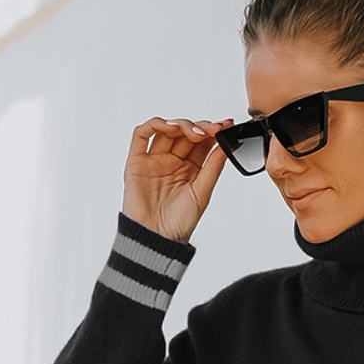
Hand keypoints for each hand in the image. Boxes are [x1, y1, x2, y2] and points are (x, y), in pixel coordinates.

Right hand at [122, 116, 234, 241]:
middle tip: (211, 129)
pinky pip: (141, 135)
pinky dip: (155, 125)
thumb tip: (226, 145)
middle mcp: (172, 162)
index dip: (212, 131)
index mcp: (190, 169)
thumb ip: (213, 167)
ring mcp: (154, 160)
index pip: (201, 142)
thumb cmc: (179, 223)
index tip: (224, 126)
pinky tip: (170, 127)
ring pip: (166, 130)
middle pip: (185, 133)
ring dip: (181, 124)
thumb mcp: (203, 193)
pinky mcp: (137, 161)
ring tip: (194, 132)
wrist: (157, 239)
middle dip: (199, 127)